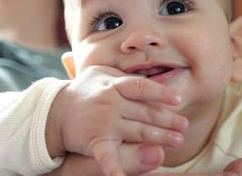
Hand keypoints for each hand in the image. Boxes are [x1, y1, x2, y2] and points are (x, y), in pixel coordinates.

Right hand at [47, 65, 188, 175]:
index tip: (178, 100)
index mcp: (113, 85)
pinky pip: (108, 156)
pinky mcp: (95, 140)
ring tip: (177, 140)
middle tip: (184, 126)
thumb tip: (148, 82)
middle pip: (146, 112)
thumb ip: (123, 76)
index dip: (162, 93)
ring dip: (160, 137)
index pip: (142, 87)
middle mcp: (110, 103)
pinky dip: (116, 169)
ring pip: (138, 131)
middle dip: (168, 119)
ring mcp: (103, 123)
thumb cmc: (85, 89)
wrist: (57, 110)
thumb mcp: (101, 74)